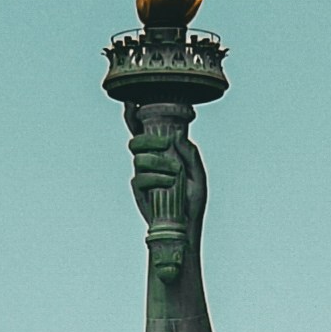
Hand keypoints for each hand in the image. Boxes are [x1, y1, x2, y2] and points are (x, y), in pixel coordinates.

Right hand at [128, 125, 202, 264]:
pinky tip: (169, 183)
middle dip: (148, 138)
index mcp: (162, 153)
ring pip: (139, 158)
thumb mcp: (198, 177)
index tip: (132, 102)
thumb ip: (191, 156)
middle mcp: (149, 161)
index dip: (134, 116)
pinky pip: (140, 178)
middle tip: (165, 144)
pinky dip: (156, 178)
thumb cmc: (192, 202)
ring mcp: (142, 175)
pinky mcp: (139, 191)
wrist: (185, 229)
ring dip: (157, 162)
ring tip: (175, 173)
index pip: (144, 130)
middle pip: (136, 140)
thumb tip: (179, 136)